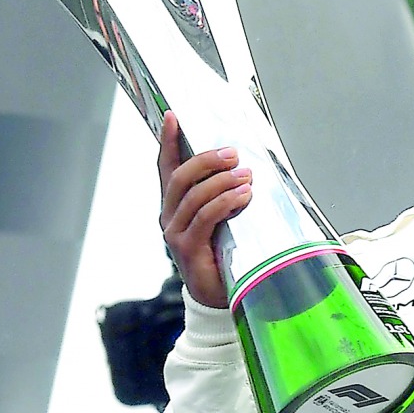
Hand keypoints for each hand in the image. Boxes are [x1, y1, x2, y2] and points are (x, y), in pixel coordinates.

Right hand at [157, 111, 251, 308]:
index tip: (174, 116)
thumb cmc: (224, 252)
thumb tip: (246, 166)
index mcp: (175, 204)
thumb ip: (227, 194)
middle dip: (207, 160)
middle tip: (233, 154)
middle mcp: (169, 216)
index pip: (167, 167)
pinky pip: (204, 217)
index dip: (168, 141)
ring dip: (222, 180)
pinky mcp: (187, 248)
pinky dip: (225, 202)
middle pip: (181, 177)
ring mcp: (176, 233)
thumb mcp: (225, 217)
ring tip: (246, 176)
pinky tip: (243, 196)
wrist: (218, 296)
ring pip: (194, 195)